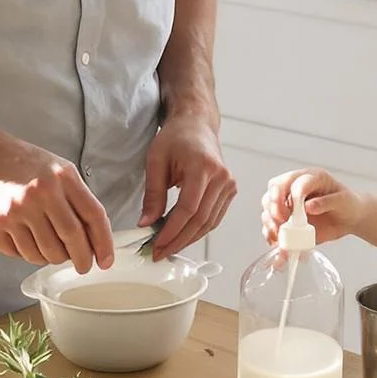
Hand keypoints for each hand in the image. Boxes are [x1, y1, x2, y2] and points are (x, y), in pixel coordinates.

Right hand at [0, 134, 112, 272]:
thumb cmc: (23, 163)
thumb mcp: (58, 169)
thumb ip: (77, 198)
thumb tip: (94, 238)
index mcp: (61, 177)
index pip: (93, 216)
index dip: (103, 243)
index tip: (105, 261)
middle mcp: (40, 193)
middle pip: (71, 239)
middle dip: (82, 259)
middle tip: (83, 265)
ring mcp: (16, 211)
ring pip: (45, 253)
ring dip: (53, 258)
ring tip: (52, 249)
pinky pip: (21, 254)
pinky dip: (29, 255)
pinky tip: (29, 242)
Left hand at [141, 111, 234, 257]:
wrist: (196, 124)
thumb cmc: (175, 138)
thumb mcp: (156, 161)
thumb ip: (153, 194)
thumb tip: (146, 224)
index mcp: (203, 167)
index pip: (188, 208)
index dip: (172, 231)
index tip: (156, 244)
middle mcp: (221, 178)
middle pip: (200, 220)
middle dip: (178, 240)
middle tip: (158, 253)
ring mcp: (229, 185)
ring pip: (209, 223)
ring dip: (187, 239)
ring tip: (167, 247)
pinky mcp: (230, 191)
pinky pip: (214, 218)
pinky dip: (197, 230)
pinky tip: (181, 236)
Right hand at [259, 168, 359, 245]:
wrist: (349, 219)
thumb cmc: (348, 205)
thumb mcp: (344, 201)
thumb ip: (327, 202)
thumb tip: (308, 207)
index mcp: (310, 177)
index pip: (293, 180)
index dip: (292, 194)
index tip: (297, 209)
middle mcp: (295, 187)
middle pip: (273, 191)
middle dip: (274, 206)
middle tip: (282, 221)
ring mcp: (288, 204)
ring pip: (268, 208)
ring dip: (270, 221)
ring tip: (280, 234)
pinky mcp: (286, 220)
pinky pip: (272, 226)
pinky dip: (271, 235)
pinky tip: (278, 242)